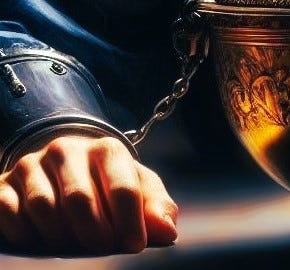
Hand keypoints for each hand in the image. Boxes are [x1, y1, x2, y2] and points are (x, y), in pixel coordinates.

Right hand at [0, 133, 177, 254]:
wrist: (63, 164)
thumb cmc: (107, 181)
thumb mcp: (135, 186)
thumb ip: (155, 206)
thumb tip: (167, 233)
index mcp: (106, 149)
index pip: (122, 186)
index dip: (130, 221)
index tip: (135, 245)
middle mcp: (68, 149)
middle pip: (80, 200)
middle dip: (94, 232)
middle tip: (102, 247)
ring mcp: (33, 164)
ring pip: (44, 207)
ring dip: (60, 236)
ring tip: (72, 244)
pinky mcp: (5, 182)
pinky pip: (11, 212)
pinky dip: (26, 232)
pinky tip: (39, 239)